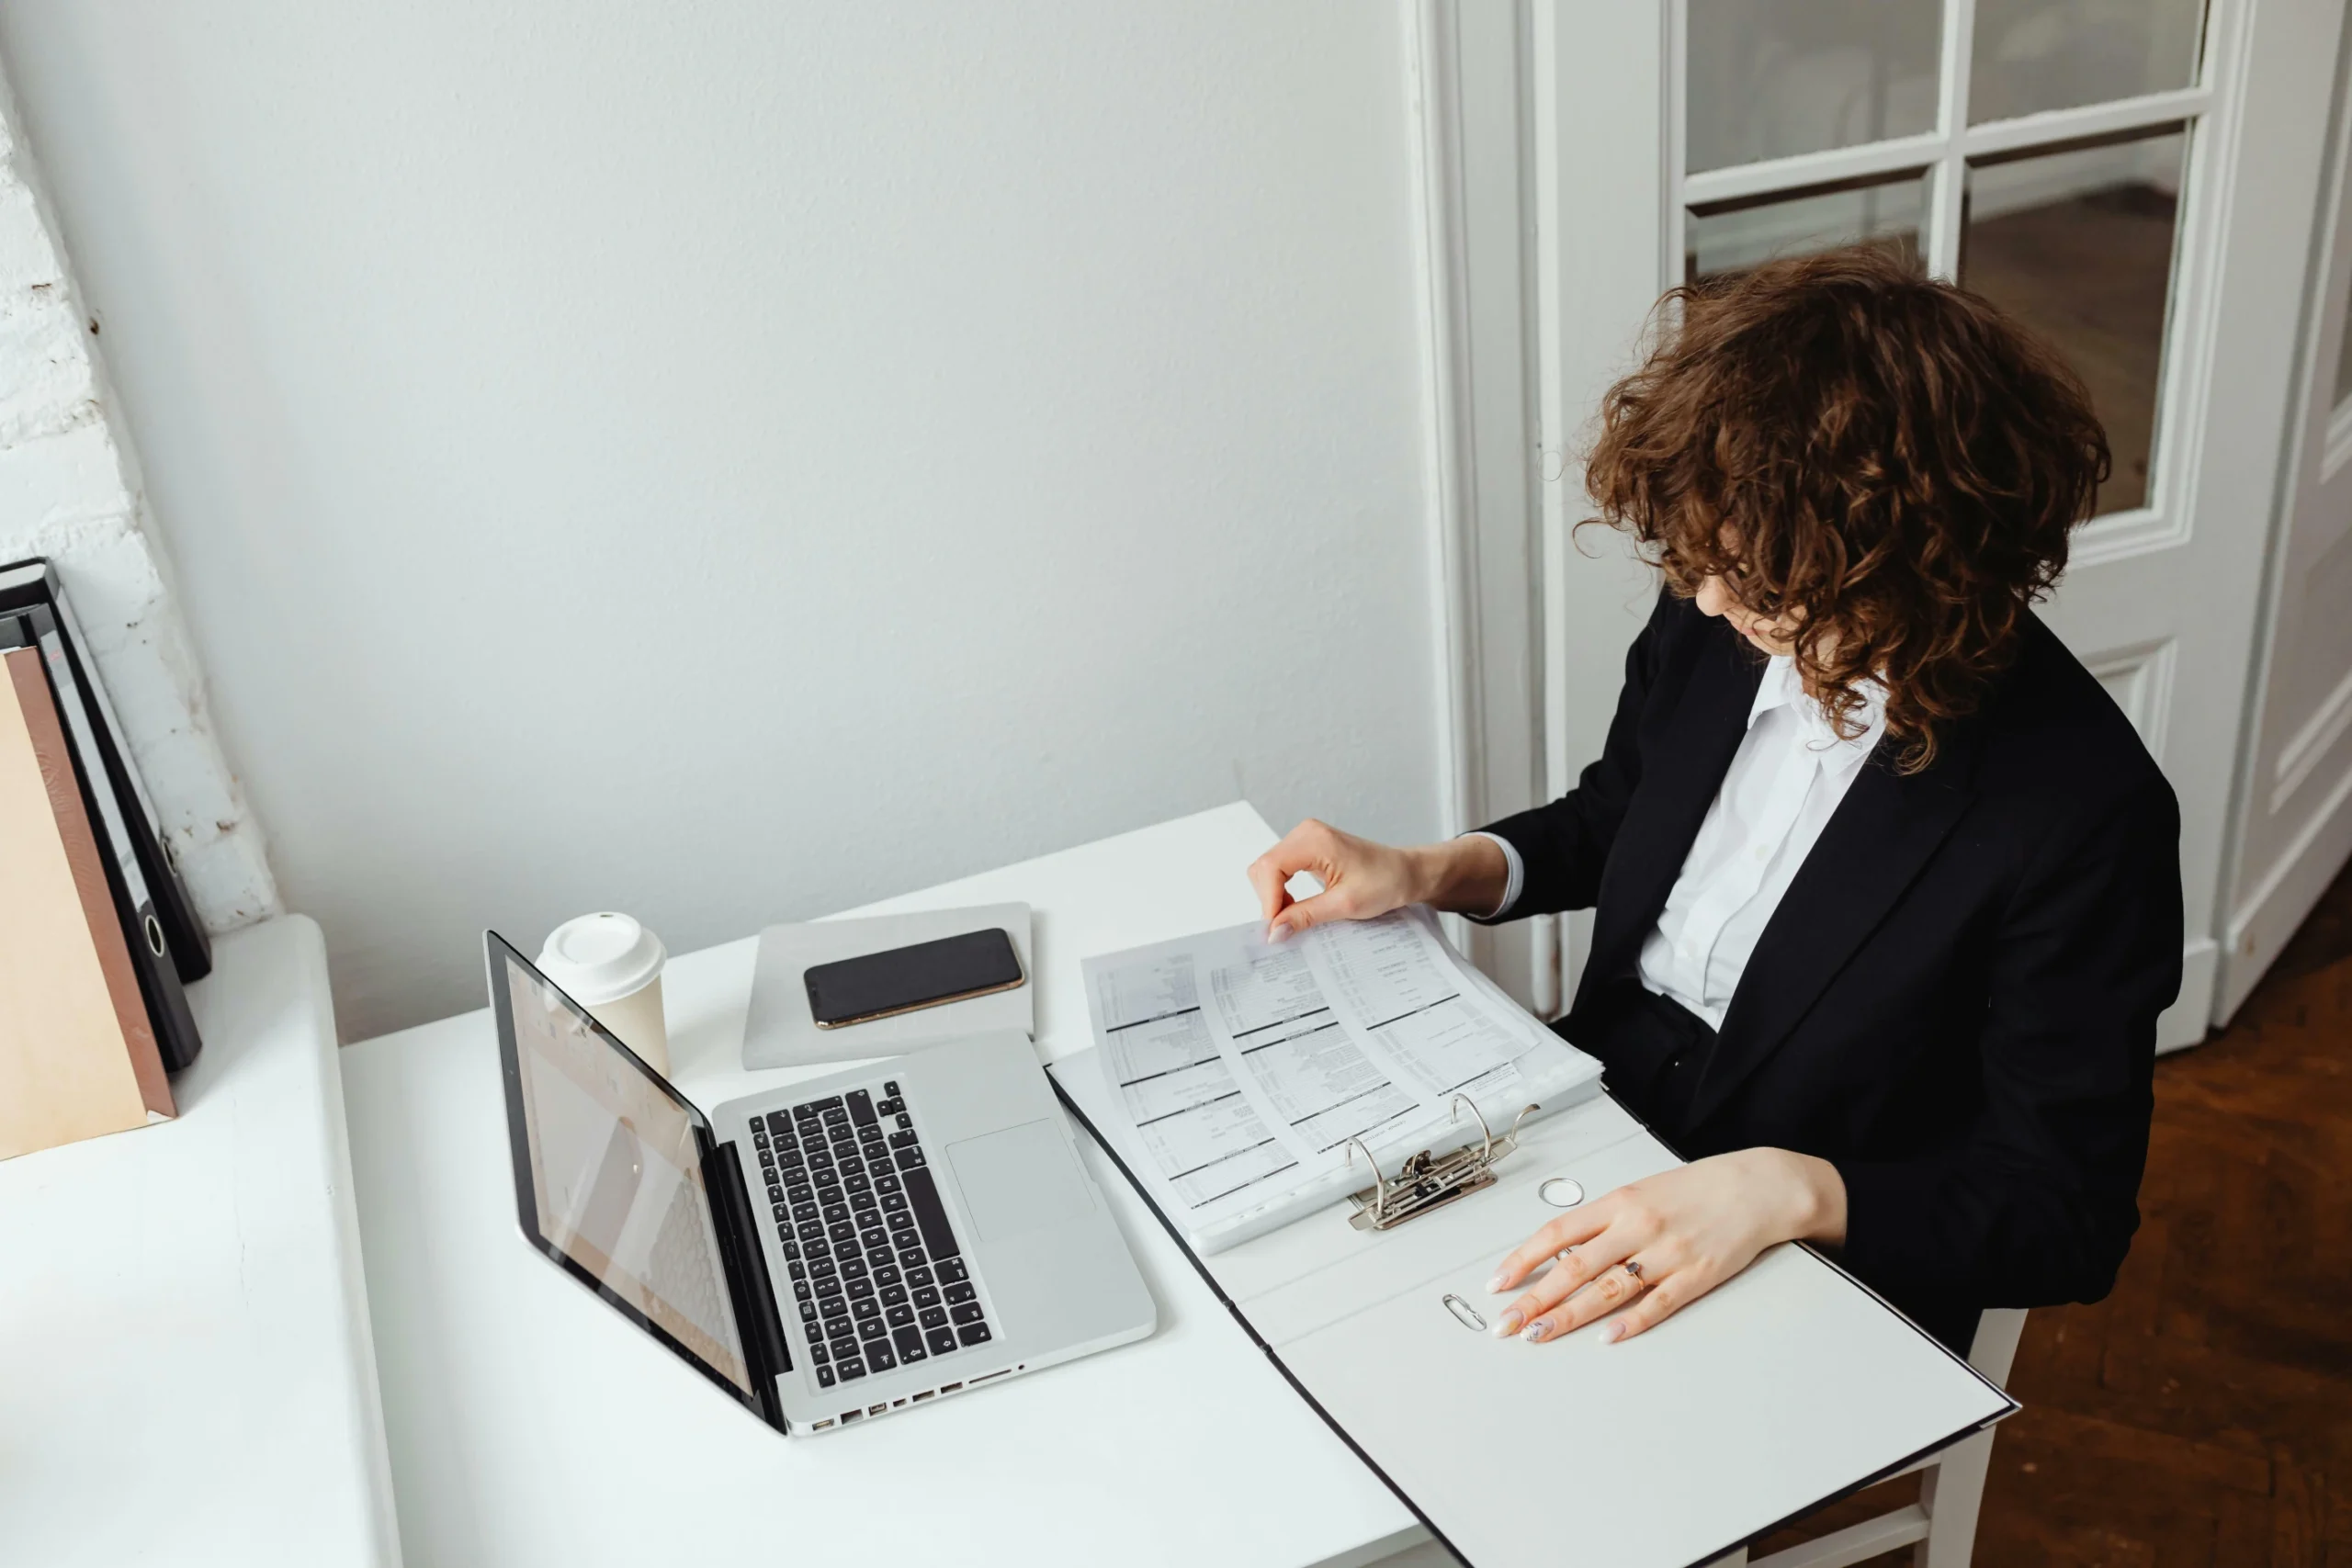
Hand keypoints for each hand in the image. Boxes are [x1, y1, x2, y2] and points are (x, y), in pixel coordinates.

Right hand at [1246, 821, 1509, 940]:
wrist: (1407, 873)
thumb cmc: (1386, 882)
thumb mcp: (1345, 905)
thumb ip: (1305, 916)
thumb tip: (1274, 931)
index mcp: (1313, 840)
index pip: (1270, 869)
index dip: (1268, 902)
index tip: (1275, 930)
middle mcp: (1305, 833)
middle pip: (1264, 868)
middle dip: (1269, 900)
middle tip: (1285, 928)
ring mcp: (1305, 839)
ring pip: (1268, 870)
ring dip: (1275, 897)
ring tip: (1294, 918)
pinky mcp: (1307, 848)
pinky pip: (1281, 869)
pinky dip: (1282, 891)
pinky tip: (1297, 907)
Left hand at [1485, 1148, 1847, 1344]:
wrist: (1755, 1187)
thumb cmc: (1695, 1190)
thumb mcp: (1640, 1192)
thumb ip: (1602, 1222)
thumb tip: (1558, 1251)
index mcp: (1619, 1203)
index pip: (1557, 1233)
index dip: (1523, 1260)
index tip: (1498, 1284)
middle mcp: (1637, 1226)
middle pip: (1574, 1267)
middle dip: (1534, 1299)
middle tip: (1506, 1324)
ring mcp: (1667, 1253)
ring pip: (1608, 1288)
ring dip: (1569, 1315)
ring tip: (1539, 1335)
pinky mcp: (1697, 1275)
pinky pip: (1657, 1303)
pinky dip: (1630, 1322)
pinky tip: (1606, 1336)